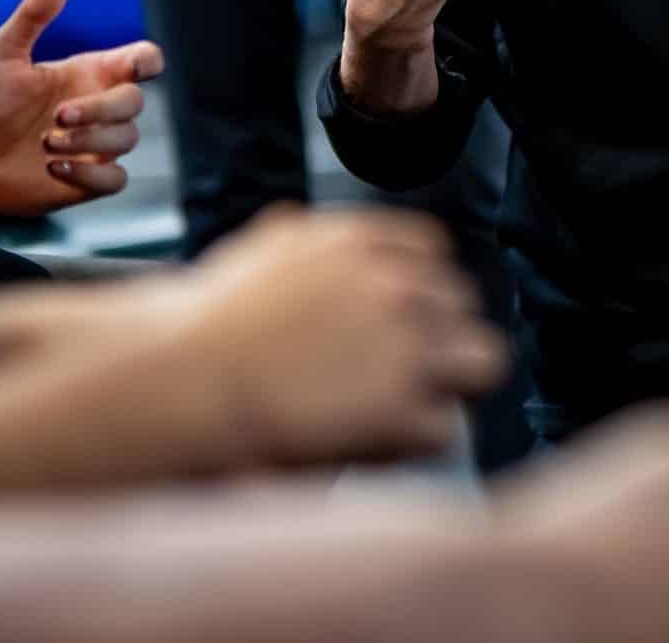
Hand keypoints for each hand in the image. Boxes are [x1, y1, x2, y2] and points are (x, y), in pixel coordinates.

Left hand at [0, 0, 162, 216]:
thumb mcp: (1, 54)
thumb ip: (33, 16)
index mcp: (88, 73)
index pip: (143, 61)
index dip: (148, 61)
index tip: (130, 67)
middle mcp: (99, 108)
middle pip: (135, 102)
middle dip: (101, 109)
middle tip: (56, 116)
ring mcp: (96, 146)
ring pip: (127, 140)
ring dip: (88, 141)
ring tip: (45, 144)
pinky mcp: (88, 181)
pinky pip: (117, 180)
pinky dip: (90, 175)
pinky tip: (55, 168)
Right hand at [153, 206, 507, 469]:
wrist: (186, 385)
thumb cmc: (209, 326)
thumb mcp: (260, 250)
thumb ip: (303, 238)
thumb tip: (299, 226)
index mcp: (367, 242)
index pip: (437, 256)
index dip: (421, 294)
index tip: (400, 323)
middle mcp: (399, 285)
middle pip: (465, 309)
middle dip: (438, 339)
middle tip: (398, 373)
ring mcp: (407, 346)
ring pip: (482, 361)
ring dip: (449, 385)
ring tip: (403, 409)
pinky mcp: (403, 409)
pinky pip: (448, 427)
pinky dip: (416, 441)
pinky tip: (374, 442)